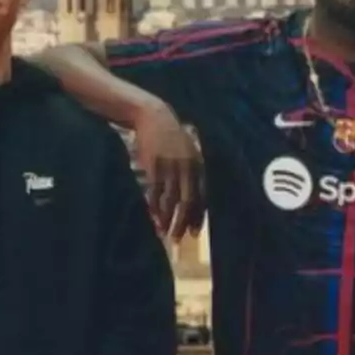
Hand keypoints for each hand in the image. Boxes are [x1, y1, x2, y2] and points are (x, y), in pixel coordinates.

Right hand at [132, 105, 204, 240]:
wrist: (153, 116)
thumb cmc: (170, 137)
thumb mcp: (187, 151)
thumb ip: (191, 172)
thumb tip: (190, 197)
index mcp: (198, 165)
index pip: (201, 196)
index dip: (198, 216)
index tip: (195, 232)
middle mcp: (187, 167)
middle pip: (187, 201)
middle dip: (183, 222)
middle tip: (179, 238)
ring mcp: (170, 166)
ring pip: (170, 199)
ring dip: (167, 218)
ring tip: (164, 231)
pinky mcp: (154, 165)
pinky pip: (155, 192)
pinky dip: (154, 206)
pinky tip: (153, 217)